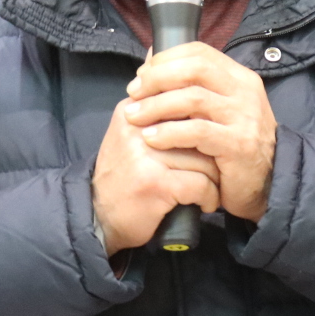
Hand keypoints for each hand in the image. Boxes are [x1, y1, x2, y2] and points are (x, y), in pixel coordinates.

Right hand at [91, 96, 221, 254]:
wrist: (98, 217)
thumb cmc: (124, 176)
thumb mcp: (133, 136)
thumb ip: (158, 114)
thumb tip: (201, 98)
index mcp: (133, 109)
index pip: (184, 100)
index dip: (204, 125)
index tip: (207, 144)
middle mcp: (137, 126)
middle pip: (200, 129)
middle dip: (214, 153)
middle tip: (216, 169)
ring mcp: (145, 155)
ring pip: (205, 159)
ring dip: (214, 179)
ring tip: (209, 189)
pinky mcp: (156, 183)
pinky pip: (201, 184)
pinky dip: (209, 198)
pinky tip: (204, 204)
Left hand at [123, 42, 276, 222]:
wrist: (266, 185)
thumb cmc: (232, 145)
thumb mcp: (217, 110)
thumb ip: (190, 87)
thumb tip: (151, 57)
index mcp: (239, 77)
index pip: (199, 52)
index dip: (165, 59)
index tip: (141, 76)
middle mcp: (245, 91)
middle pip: (194, 68)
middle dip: (157, 78)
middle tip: (134, 93)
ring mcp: (245, 117)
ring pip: (193, 98)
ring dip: (156, 105)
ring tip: (134, 117)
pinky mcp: (239, 144)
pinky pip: (197, 132)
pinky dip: (168, 132)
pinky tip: (151, 138)